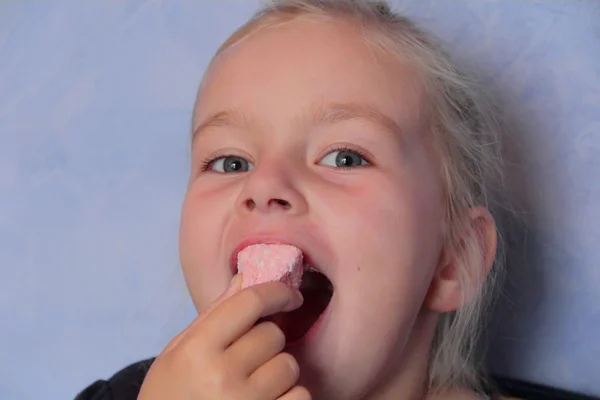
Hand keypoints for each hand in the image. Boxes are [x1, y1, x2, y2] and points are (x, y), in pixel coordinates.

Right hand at [137, 275, 310, 399]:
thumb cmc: (170, 396)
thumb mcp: (177, 355)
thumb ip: (212, 316)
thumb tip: (245, 279)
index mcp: (196, 351)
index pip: (249, 302)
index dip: (276, 292)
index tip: (289, 294)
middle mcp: (222, 377)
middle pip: (273, 335)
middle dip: (267, 341)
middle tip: (249, 357)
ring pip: (289, 365)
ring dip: (278, 370)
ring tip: (253, 384)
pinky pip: (300, 396)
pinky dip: (289, 396)